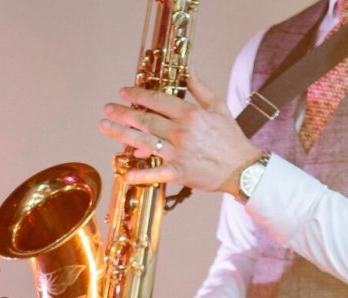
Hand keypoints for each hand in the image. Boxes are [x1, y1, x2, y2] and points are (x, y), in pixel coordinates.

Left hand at [99, 72, 261, 193]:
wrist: (242, 168)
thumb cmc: (231, 138)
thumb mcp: (218, 107)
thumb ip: (200, 89)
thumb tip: (187, 71)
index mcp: (190, 114)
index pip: (157, 100)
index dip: (137, 95)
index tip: (123, 92)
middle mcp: (181, 132)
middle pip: (145, 120)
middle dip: (122, 113)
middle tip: (106, 109)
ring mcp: (178, 153)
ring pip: (144, 141)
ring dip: (121, 134)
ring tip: (105, 126)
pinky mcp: (179, 173)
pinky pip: (156, 174)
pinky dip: (141, 175)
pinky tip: (125, 173)